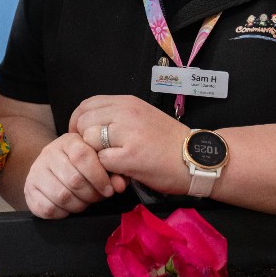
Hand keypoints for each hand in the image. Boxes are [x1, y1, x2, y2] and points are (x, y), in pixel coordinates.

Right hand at [23, 133, 127, 218]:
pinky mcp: (29, 191)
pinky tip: (69, 207)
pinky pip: (48, 209)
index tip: (109, 189)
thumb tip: (120, 185)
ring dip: (78, 205)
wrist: (51, 168)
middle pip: (74, 180)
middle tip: (96, 197)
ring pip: (62, 196)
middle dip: (91, 194)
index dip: (99, 176)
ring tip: (84, 202)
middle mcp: (49, 153)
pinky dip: (63, 213)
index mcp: (68, 141)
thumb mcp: (97, 161)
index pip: (83, 156)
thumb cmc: (81, 166)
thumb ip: (112, 171)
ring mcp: (36, 172)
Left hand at [69, 95, 191, 196]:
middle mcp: (126, 112)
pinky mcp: (130, 156)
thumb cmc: (169, 142)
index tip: (82, 137)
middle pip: (83, 122)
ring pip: (89, 141)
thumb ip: (117, 117)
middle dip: (83, 141)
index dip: (78, 122)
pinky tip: (118, 174)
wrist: (197, 158)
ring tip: (109, 165)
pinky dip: (105, 170)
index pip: (87, 105)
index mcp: (128, 102)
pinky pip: (101, 162)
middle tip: (94, 155)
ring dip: (94, 156)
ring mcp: (128, 133)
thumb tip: (89, 126)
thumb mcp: (142, 118)